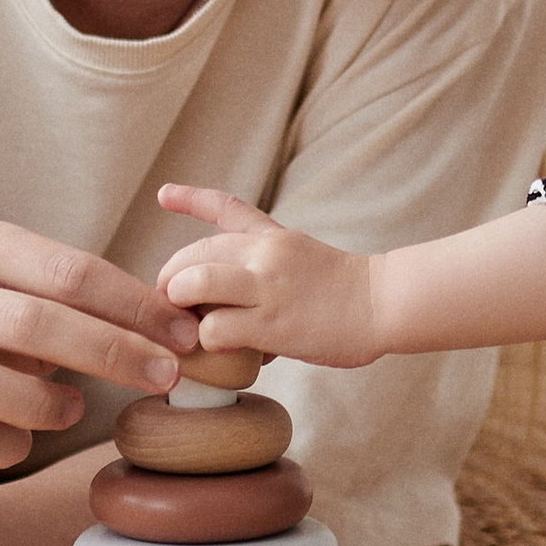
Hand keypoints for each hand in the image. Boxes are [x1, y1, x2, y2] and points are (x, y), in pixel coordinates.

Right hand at [0, 218, 200, 468]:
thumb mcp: (19, 284)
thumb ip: (81, 298)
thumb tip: (175, 325)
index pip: (72, 271)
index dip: (134, 305)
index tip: (185, 334)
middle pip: (36, 322)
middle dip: (111, 352)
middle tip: (165, 375)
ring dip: (47, 404)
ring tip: (75, 411)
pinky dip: (4, 443)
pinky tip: (23, 440)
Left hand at [158, 184, 382, 366]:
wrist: (381, 302)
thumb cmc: (343, 290)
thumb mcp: (302, 256)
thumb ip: (264, 268)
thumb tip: (228, 305)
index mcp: (272, 236)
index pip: (224, 207)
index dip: (189, 199)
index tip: (163, 194)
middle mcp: (264, 252)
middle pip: (193, 253)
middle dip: (171, 281)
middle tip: (174, 305)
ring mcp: (266, 285)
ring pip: (193, 284)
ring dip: (181, 306)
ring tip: (192, 327)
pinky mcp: (270, 322)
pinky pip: (214, 330)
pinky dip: (208, 344)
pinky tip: (226, 351)